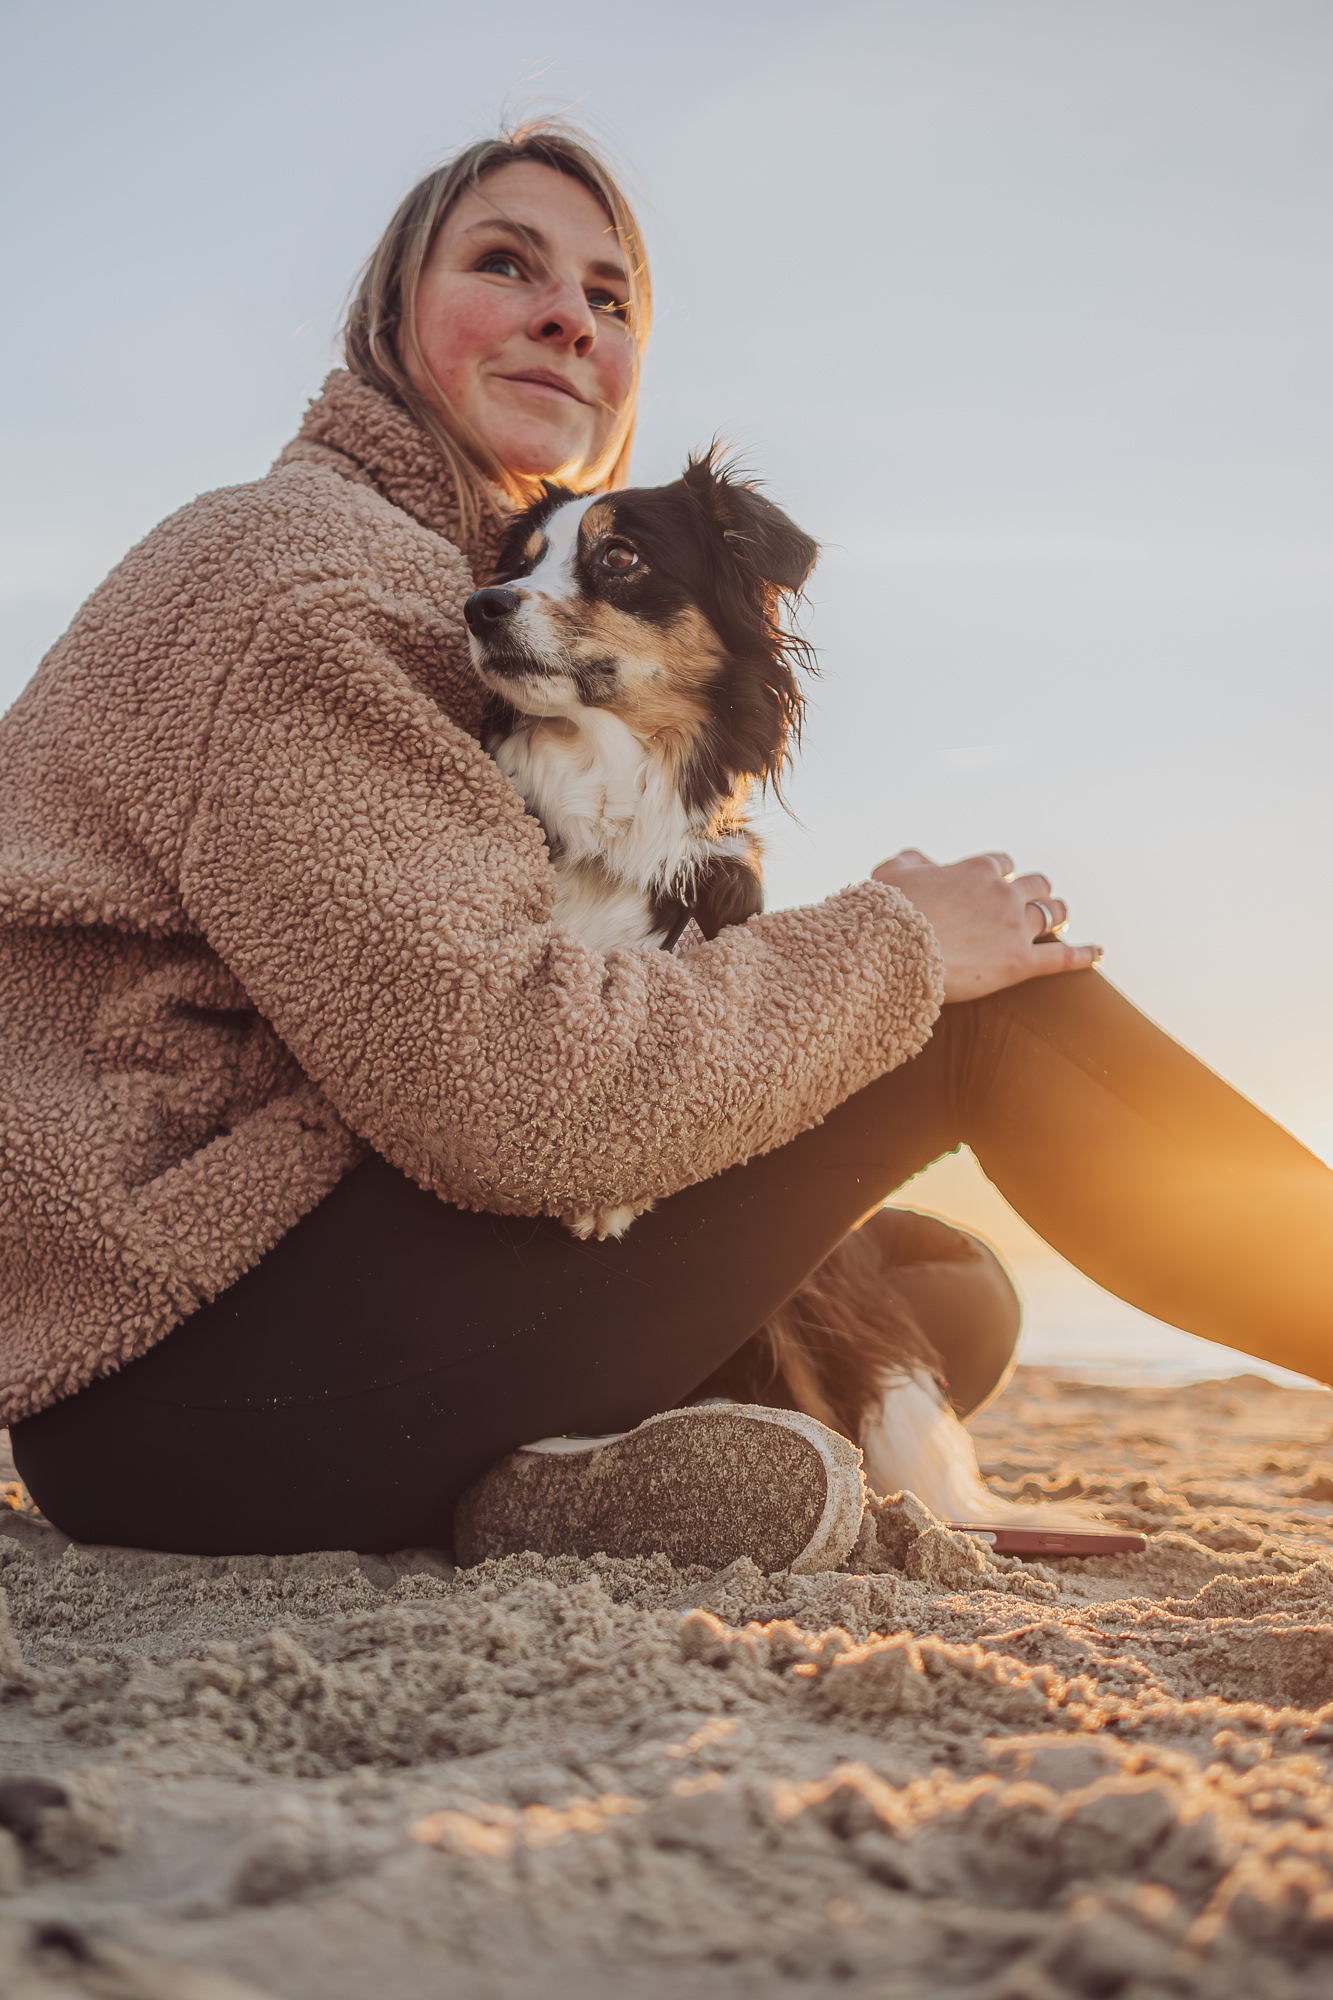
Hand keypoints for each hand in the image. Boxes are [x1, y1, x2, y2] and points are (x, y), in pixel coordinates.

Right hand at [873, 849, 1102, 1002]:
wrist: (894, 949)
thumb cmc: (889, 912)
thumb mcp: (894, 872)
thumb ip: (913, 861)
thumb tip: (921, 861)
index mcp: (978, 869)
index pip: (1001, 864)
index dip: (1000, 874)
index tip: (995, 883)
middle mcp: (1004, 893)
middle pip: (1035, 884)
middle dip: (1036, 890)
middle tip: (1036, 899)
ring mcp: (1015, 927)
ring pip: (1052, 913)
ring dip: (1057, 913)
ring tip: (1060, 918)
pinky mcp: (1020, 962)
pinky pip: (1062, 957)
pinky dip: (1083, 954)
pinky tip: (1097, 952)